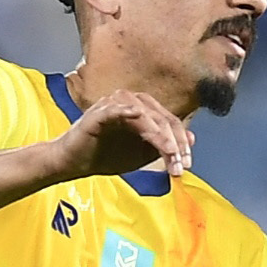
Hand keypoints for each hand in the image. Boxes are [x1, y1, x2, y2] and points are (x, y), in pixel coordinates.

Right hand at [59, 88, 193, 182]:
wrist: (74, 163)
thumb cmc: (105, 156)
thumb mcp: (141, 155)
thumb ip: (163, 146)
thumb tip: (192, 139)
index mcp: (142, 109)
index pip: (169, 122)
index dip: (181, 142)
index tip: (187, 165)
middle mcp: (130, 102)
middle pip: (161, 118)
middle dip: (174, 143)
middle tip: (180, 165)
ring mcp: (113, 105)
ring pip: (144, 115)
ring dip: (159, 135)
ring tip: (169, 153)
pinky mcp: (98, 113)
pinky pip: (115, 110)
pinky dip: (126, 111)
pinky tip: (136, 115)